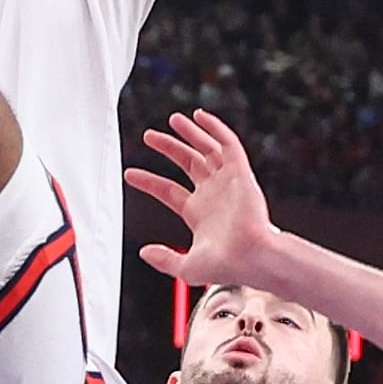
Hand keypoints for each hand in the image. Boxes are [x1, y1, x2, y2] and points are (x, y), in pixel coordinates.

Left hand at [125, 111, 279, 289]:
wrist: (252, 256)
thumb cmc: (226, 264)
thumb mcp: (187, 267)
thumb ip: (165, 260)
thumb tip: (144, 252)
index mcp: (198, 213)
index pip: (168, 191)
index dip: (148, 181)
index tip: (129, 174)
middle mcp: (212, 194)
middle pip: (187, 163)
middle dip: (168, 148)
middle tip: (149, 136)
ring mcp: (227, 182)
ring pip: (206, 150)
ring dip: (191, 133)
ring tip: (173, 119)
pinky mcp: (240, 173)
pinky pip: (228, 144)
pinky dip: (215, 129)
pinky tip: (200, 116)